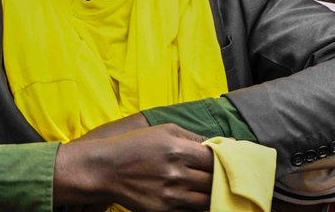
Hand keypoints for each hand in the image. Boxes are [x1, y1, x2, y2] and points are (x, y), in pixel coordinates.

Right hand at [55, 124, 212, 209]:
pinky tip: (197, 197)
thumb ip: (194, 137)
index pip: (216, 158)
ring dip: (213, 193)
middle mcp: (175, 174)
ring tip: (214, 187)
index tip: (230, 158)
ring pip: (205, 199)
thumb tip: (220, 144)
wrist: (104, 169)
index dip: (227, 158)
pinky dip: (197, 206)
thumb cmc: (136, 145)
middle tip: (226, 173)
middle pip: (214, 180)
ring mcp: (168, 195)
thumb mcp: (166, 130)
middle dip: (222, 176)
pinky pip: (189, 211)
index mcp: (179, 150)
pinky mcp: (160, 210)